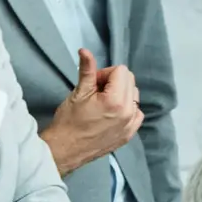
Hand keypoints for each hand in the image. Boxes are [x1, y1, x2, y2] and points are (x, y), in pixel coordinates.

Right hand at [42, 48, 143, 174]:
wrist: (65, 150)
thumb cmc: (69, 121)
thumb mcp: (78, 93)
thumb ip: (87, 70)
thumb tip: (85, 50)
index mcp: (116, 101)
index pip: (121, 71)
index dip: (104, 74)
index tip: (92, 84)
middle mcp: (128, 113)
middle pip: (130, 81)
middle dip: (114, 81)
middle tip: (96, 92)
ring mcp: (130, 125)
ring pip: (134, 96)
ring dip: (121, 94)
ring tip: (102, 103)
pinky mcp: (129, 135)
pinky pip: (136, 113)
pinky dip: (126, 109)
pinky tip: (111, 113)